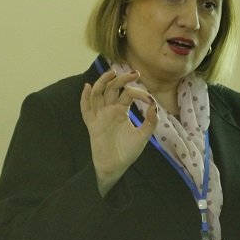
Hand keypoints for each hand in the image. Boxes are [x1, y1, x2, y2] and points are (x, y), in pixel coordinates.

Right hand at [80, 69, 157, 196]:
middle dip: (122, 79)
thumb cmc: (127, 151)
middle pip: (112, 88)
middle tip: (134, 73)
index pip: (127, 94)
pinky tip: (87, 87)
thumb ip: (150, 122)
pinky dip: (85, 98)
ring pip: (98, 94)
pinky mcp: (92, 125)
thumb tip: (154, 106)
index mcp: (121, 110)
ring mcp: (100, 116)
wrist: (115, 167)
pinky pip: (86, 110)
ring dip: (103, 82)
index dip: (139, 93)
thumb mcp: (143, 136)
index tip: (150, 98)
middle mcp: (109, 110)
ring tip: (112, 72)